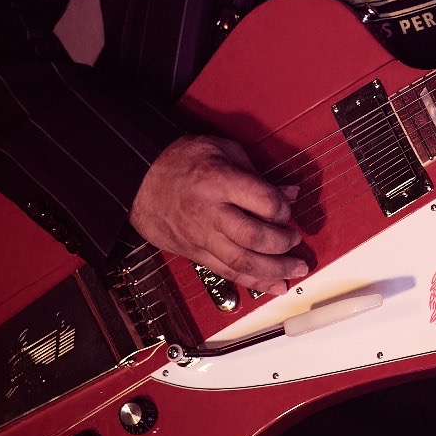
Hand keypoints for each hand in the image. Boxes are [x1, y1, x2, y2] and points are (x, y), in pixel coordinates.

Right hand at [130, 135, 307, 294]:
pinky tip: (272, 285)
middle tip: (297, 242)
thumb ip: (258, 173)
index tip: (289, 209)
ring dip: (274, 271)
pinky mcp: (194, 253)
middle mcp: (210, 213)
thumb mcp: (223, 150)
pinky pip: (227, 273)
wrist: (138, 180)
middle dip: (283, 244)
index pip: (264, 203)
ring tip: (295, 271)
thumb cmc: (181, 160)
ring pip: (242, 262)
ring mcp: (201, 236)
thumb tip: (290, 192)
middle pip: (254, 238)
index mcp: (219, 181)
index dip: (285, 209)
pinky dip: (252, 282)